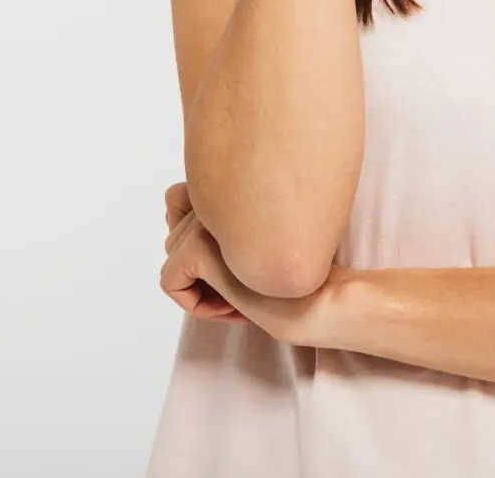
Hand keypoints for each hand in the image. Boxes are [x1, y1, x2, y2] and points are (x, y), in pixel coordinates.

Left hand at [160, 180, 350, 347]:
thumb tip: (173, 214)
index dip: (201, 244)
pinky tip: (232, 309)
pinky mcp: (201, 247)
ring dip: (201, 287)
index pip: (178, 198)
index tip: (238, 268)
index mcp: (233, 185)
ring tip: (240, 300)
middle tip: (243, 290)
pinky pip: (170, 282)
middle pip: (176, 236)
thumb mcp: (254, 246)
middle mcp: (216, 194)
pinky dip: (193, 305)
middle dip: (202, 269)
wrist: (324, 298)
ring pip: (173, 258)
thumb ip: (222, 223)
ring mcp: (208, 219)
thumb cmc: (299, 277)